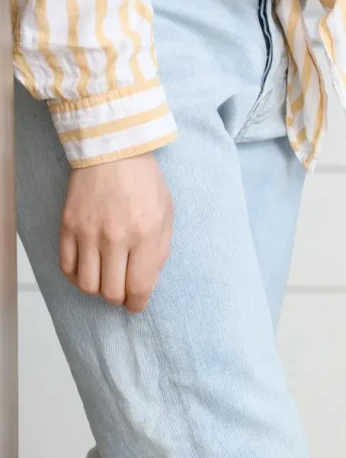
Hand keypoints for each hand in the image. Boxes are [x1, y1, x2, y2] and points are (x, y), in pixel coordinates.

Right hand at [60, 153, 172, 312]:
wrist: (113, 152)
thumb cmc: (145, 183)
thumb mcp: (166, 217)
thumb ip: (159, 253)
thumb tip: (146, 285)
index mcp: (145, 236)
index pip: (138, 287)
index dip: (137, 304)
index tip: (136, 305)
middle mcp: (115, 238)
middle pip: (111, 291)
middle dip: (119, 298)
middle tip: (123, 291)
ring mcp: (88, 232)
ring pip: (86, 284)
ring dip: (97, 289)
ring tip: (106, 279)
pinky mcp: (67, 226)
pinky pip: (67, 266)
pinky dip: (77, 276)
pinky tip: (88, 269)